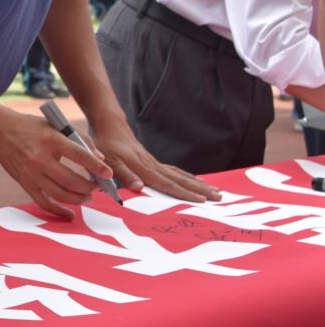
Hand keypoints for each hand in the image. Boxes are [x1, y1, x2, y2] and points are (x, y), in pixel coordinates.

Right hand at [0, 105, 112, 218]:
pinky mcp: (25, 183)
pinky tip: (70, 213)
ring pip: (61, 194)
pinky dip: (59, 211)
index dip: (96, 167)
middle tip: (97, 187)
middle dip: (90, 187)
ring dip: (79, 199)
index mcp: (51, 140)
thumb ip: (80, 139)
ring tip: (88, 197)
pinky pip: (44, 203)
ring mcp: (32, 173)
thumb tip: (100, 160)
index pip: (79, 156)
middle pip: (72, 180)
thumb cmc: (31, 127)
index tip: (108, 174)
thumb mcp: (56, 125)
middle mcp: (41, 158)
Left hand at [91, 118, 220, 202]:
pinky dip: (188, 177)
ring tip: (216, 191)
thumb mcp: (109, 161)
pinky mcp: (154, 161)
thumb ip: (123, 174)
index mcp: (143, 168)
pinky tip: (197, 181)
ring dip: (198, 184)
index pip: (167, 184)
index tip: (202, 200)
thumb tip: (139, 187)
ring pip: (180, 175)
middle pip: (180, 179)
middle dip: (200, 190)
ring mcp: (155, 163)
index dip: (183, 193)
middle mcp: (153, 166)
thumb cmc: (107, 146)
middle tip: (219, 197)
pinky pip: (175, 171)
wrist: (111, 126)